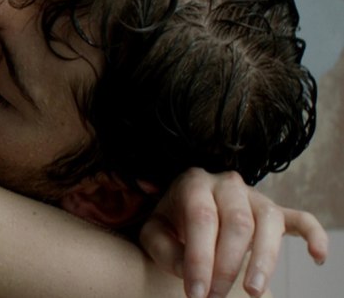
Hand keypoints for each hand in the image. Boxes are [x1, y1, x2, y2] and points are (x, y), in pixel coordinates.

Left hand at [139, 168, 327, 297]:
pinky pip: (301, 219)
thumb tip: (190, 272)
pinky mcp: (276, 211)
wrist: (188, 204)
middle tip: (215, 297)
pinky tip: (317, 257)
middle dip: (228, 265)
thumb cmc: (172, 221)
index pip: (202, 218)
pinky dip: (313, 236)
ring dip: (265, 260)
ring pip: (269, 222)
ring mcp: (255, 196)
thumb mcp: (154, 231)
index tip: (196, 292)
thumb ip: (164, 248)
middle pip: (237, 222)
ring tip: (254, 292)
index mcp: (194, 184)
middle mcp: (228, 185)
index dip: (200, 258)